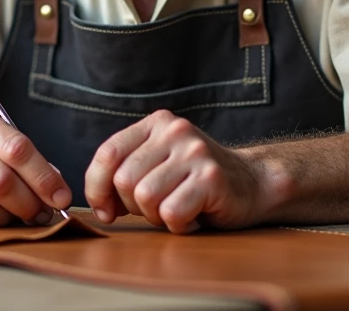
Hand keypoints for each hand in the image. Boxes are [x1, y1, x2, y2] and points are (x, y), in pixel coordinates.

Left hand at [85, 109, 287, 232]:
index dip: (97, 187)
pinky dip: (178, 225)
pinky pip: (171, 213)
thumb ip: (126, 171)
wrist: (251, 184)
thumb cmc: (194, 181)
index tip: (105, 209)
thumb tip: (100, 204)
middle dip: (132, 206)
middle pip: (124, 180)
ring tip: (175, 209)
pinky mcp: (211, 178)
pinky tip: (192, 217)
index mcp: (156, 124)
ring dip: (155, 216)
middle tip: (155, 209)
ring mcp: (195, 152)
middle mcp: (175, 131)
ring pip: (145, 198)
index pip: (108, 153)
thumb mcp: (158, 164)